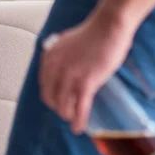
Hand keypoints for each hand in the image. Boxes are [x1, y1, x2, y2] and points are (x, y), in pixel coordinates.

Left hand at [40, 11, 133, 133]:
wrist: (109, 26)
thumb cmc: (94, 32)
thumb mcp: (68, 42)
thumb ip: (62, 56)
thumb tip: (63, 70)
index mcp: (49, 57)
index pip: (45, 85)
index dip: (52, 96)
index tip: (58, 101)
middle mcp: (55, 67)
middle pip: (51, 98)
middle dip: (58, 107)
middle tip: (67, 112)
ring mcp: (69, 76)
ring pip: (63, 106)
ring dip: (68, 116)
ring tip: (74, 121)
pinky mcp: (86, 82)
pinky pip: (80, 108)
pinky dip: (79, 120)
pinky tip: (80, 127)